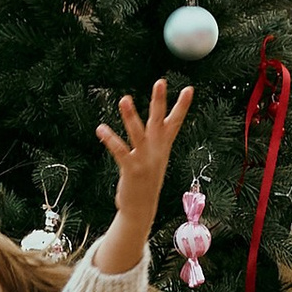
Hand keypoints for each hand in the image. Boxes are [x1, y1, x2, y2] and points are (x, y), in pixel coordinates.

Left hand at [93, 78, 197, 271]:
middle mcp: (156, 151)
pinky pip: (120, 151)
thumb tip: (160, 123)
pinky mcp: (132, 169)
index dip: (182, 106)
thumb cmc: (146, 181)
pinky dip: (111, 139)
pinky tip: (101, 129)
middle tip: (160, 82)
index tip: (189, 88)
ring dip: (131, 116)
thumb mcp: (156, 158)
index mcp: (163, 147)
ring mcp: (145, 160)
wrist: (141, 209)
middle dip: (159, 101)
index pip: (175, 122)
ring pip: (138, 133)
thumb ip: (156, 140)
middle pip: (158, 121)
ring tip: (124, 98)